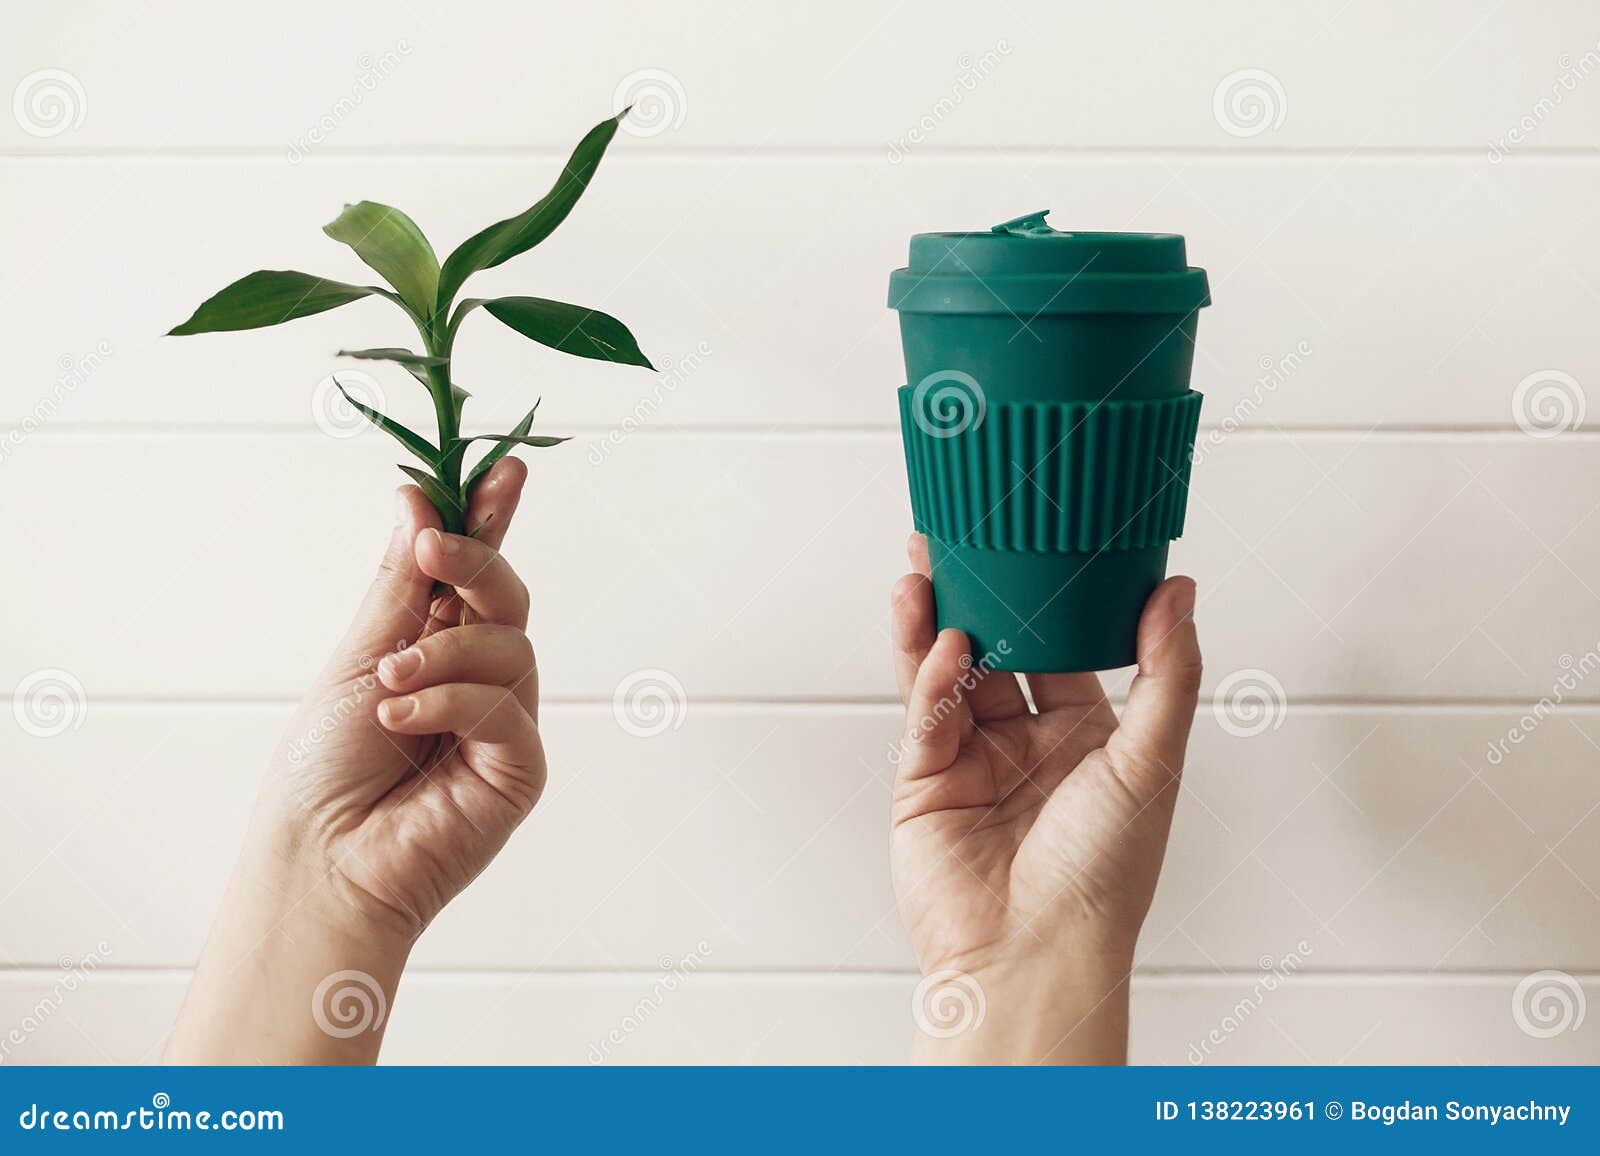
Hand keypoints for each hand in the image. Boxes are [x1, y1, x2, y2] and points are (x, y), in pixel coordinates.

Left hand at [165, 458, 542, 1062]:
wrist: (320, 859)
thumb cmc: (326, 770)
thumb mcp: (358, 655)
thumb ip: (403, 583)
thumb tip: (418, 498)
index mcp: (438, 646)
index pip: (478, 571)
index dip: (494, 519)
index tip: (505, 470)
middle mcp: (479, 680)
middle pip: (508, 596)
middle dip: (476, 561)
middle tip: (434, 547)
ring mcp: (503, 723)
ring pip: (511, 646)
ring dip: (443, 652)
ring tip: (388, 684)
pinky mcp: (520, 769)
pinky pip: (504, 708)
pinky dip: (449, 702)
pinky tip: (401, 721)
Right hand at [890, 533, 1200, 1063]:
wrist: (1033, 955)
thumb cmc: (1102, 880)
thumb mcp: (1153, 761)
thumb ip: (1167, 670)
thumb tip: (1179, 590)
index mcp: (1087, 738)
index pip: (1065, 646)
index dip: (1051, 596)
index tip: (1041, 541)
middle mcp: (1028, 744)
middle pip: (997, 649)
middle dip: (978, 596)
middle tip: (960, 538)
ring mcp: (972, 760)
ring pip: (949, 672)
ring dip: (937, 621)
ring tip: (925, 567)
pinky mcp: (924, 782)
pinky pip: (926, 713)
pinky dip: (930, 676)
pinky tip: (942, 645)